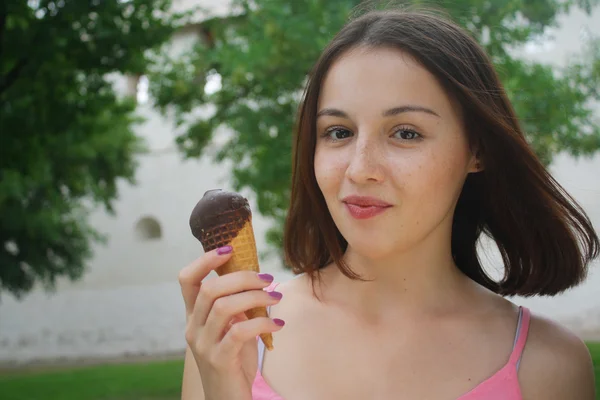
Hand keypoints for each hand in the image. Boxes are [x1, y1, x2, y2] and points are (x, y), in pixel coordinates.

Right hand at [179, 246, 283, 399]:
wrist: (228, 399)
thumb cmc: (234, 360)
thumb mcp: (232, 327)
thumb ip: (238, 305)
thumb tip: (259, 278)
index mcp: (194, 316)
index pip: (187, 279)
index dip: (205, 260)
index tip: (229, 248)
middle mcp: (193, 328)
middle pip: (210, 289)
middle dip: (242, 277)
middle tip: (267, 280)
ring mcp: (203, 345)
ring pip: (224, 307)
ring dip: (255, 297)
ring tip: (275, 299)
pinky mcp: (219, 360)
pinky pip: (239, 332)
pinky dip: (262, 323)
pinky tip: (277, 325)